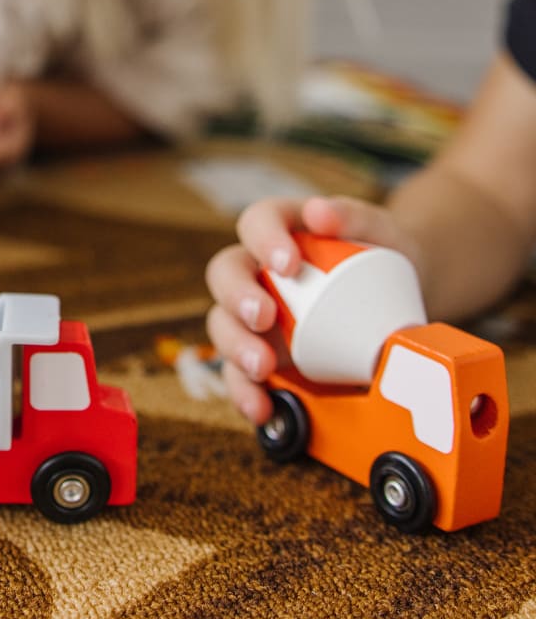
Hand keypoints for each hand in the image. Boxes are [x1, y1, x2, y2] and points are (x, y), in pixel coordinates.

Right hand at [204, 195, 420, 423]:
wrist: (395, 298)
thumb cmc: (379, 254)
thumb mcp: (378, 227)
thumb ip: (353, 214)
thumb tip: (319, 212)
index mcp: (278, 231)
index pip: (255, 221)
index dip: (262, 240)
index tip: (287, 264)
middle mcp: (256, 270)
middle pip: (224, 274)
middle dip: (237, 297)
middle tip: (264, 316)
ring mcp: (254, 316)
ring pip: (223, 324)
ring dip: (235, 346)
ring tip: (262, 365)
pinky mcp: (262, 354)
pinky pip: (239, 374)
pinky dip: (244, 392)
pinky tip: (261, 406)